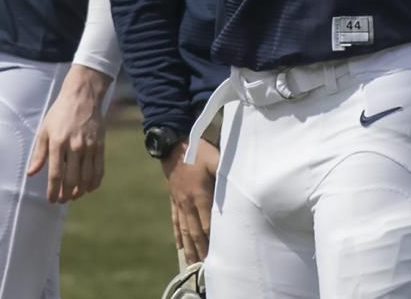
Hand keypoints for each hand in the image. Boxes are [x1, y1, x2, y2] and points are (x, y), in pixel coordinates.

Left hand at [27, 64, 109, 202]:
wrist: (82, 96)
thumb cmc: (60, 113)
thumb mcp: (45, 130)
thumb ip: (39, 153)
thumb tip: (31, 173)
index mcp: (57, 142)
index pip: (55, 175)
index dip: (53, 191)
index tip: (51, 199)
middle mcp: (74, 146)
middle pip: (72, 180)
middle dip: (66, 195)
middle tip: (62, 200)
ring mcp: (89, 146)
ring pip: (86, 178)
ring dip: (80, 191)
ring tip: (74, 196)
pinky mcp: (100, 145)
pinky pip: (99, 170)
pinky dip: (94, 182)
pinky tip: (89, 188)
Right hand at [163, 139, 217, 263]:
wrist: (172, 145)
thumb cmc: (197, 150)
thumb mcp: (214, 157)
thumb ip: (225, 169)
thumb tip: (238, 181)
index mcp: (200, 194)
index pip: (207, 223)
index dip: (212, 239)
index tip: (218, 252)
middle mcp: (188, 202)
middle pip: (195, 231)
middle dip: (201, 249)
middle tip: (206, 266)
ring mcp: (179, 202)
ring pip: (184, 230)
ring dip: (189, 247)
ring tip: (192, 263)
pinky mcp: (173, 199)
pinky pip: (175, 221)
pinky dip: (178, 235)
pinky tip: (180, 246)